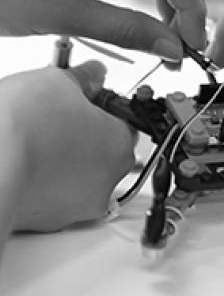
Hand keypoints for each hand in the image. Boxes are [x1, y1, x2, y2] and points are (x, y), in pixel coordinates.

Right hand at [2, 61, 135, 231]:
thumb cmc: (26, 128)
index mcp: (120, 144)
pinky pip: (59, 195)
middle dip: (88, 134)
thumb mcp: (60, 81)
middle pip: (106, 150)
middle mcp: (108, 179)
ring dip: (69, 159)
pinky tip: (31, 163)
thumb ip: (86, 77)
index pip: (126, 122)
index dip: (105, 108)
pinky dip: (50, 181)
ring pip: (83, 175)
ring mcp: (81, 205)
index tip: (88, 102)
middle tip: (61, 119)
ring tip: (41, 141)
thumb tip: (95, 73)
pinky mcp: (52, 221)